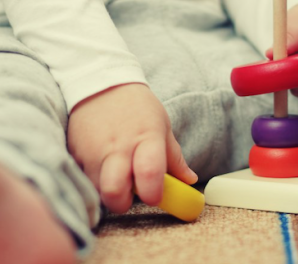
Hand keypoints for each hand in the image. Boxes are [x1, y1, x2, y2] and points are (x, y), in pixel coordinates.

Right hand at [67, 83, 197, 212]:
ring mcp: (92, 150)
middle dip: (123, 202)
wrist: (101, 83)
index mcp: (147, 139)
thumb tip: (190, 180)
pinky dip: (93, 178)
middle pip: (115, 192)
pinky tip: (101, 165)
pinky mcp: (74, 152)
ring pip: (97, 189)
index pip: (149, 174)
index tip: (154, 196)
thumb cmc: (138, 107)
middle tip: (129, 193)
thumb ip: (174, 157)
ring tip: (116, 174)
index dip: (153, 194)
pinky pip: (82, 178)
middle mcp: (118, 147)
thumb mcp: (162, 126)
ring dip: (107, 190)